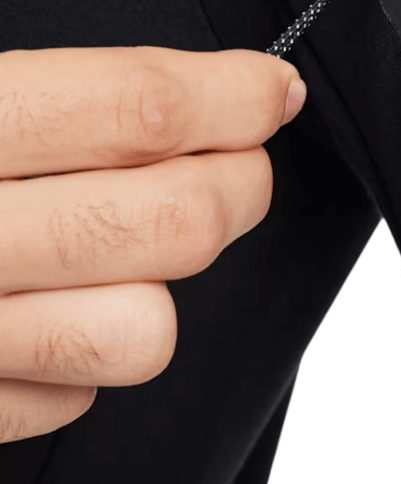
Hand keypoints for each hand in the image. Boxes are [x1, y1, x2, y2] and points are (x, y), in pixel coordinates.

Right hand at [0, 46, 305, 442]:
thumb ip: (47, 95)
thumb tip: (188, 87)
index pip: (140, 109)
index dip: (235, 96)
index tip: (269, 90)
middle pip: (178, 219)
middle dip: (238, 184)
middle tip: (230, 163)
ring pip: (149, 329)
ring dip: (160, 284)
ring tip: (128, 247)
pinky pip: (76, 396)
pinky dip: (84, 352)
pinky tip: (49, 309)